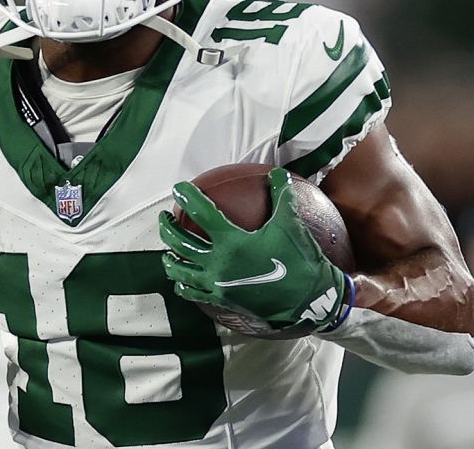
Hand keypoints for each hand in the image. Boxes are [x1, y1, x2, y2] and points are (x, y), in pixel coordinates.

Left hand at [159, 167, 351, 331]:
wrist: (307, 299)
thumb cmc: (299, 259)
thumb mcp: (291, 223)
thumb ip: (281, 195)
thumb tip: (278, 173)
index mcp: (232, 241)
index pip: (202, 213)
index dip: (188, 197)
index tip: (178, 188)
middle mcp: (218, 262)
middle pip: (180, 242)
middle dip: (168, 227)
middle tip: (166, 217)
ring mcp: (217, 284)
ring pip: (180, 270)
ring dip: (170, 258)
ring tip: (168, 251)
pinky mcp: (221, 299)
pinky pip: (192, 292)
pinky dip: (183, 284)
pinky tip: (182, 280)